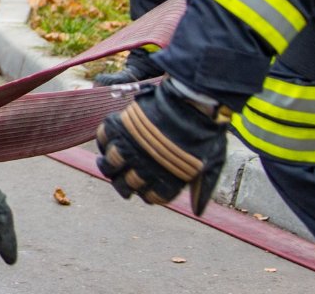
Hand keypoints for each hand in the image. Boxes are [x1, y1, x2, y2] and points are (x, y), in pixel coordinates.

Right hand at [96, 78, 229, 213]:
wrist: (194, 103)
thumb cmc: (206, 134)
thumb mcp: (212, 166)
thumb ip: (201, 189)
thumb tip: (197, 211)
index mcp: (167, 179)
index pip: (150, 197)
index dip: (146, 194)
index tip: (144, 190)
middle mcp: (144, 167)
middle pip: (125, 184)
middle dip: (123, 185)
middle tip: (121, 181)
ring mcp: (130, 147)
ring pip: (109, 164)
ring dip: (108, 166)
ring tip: (107, 164)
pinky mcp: (120, 127)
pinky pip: (103, 138)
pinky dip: (103, 141)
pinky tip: (108, 143)